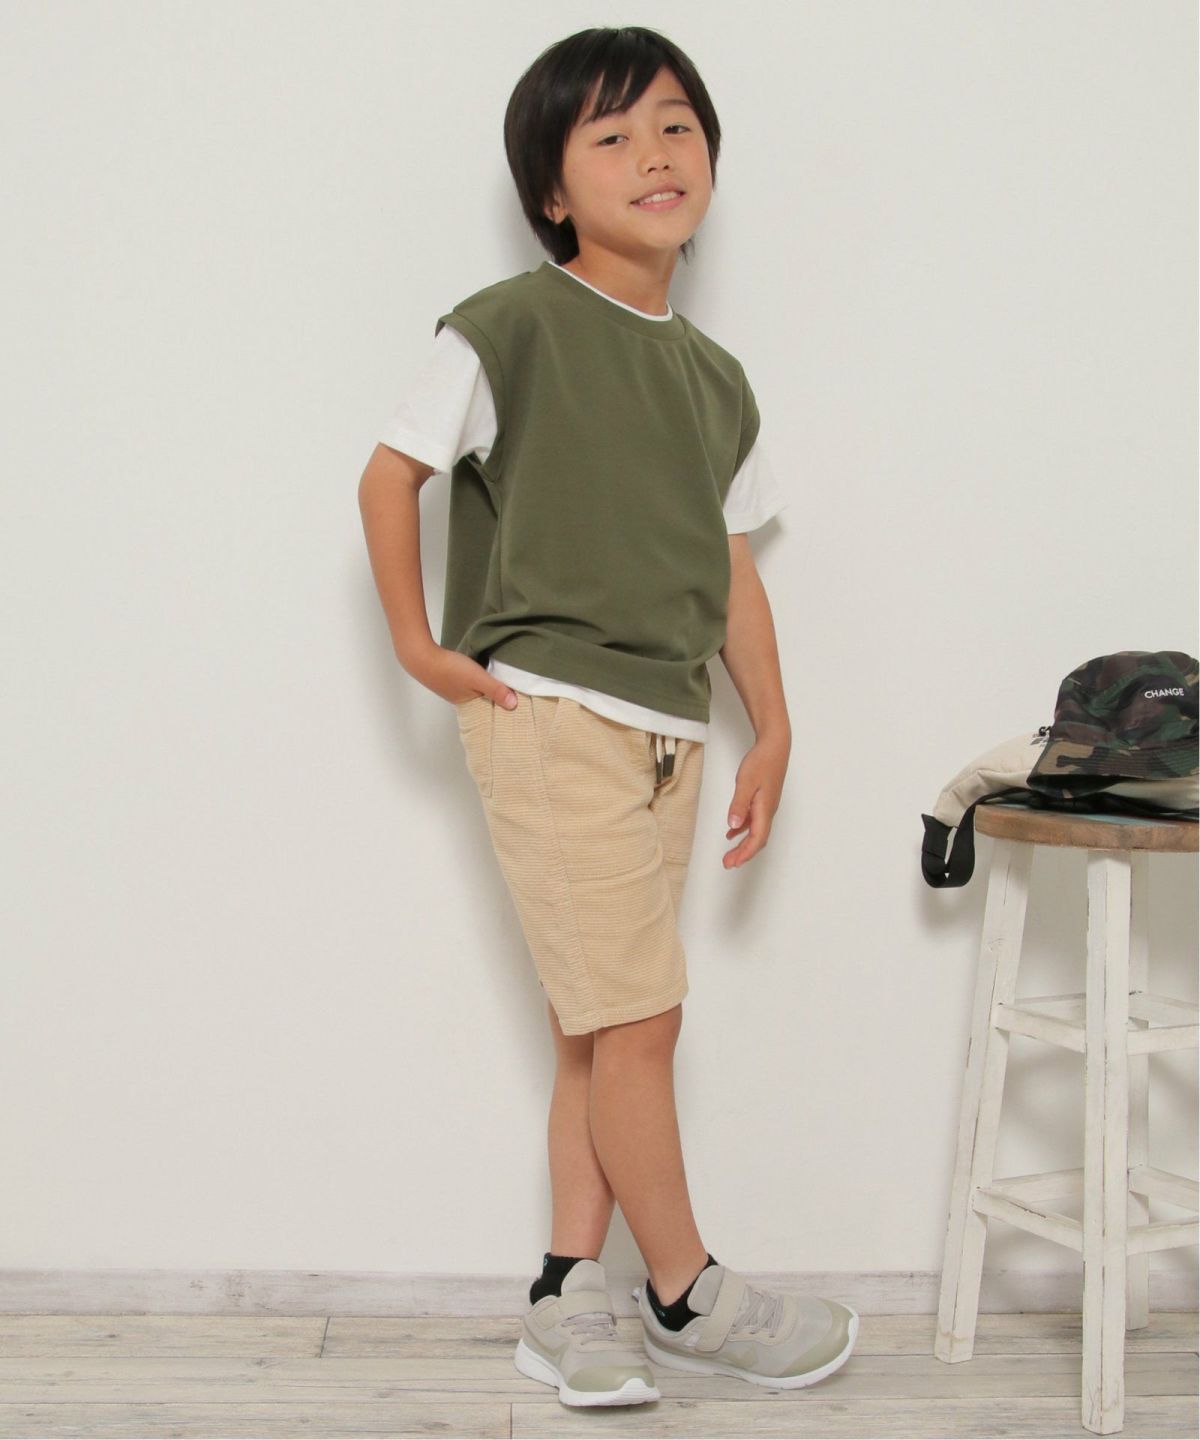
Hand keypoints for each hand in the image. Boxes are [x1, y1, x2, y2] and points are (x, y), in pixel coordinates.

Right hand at [414, 644, 519, 709]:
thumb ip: (496, 690)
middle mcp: (460, 699)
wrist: (421, 656)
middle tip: (513, 690)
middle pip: (482, 699)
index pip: (489, 709)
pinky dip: (476, 678)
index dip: (501, 706)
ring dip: (485, 685)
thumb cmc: (450, 670)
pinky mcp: (448, 676)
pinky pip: (467, 680)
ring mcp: (453, 688)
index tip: (517, 703)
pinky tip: (481, 670)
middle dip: (495, 696)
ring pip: (475, 689)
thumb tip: (514, 705)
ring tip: (501, 680)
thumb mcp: (478, 679)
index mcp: (468, 705)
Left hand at [723, 735, 787, 868]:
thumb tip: (733, 825)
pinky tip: (732, 832)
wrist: (775, 746)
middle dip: (743, 854)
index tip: (732, 863)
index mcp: (765, 809)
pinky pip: (753, 821)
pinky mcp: (763, 801)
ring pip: (755, 832)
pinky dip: (743, 830)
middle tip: (728, 864)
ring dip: (743, 845)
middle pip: (757, 839)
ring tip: (730, 855)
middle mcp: (768, 811)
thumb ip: (739, 804)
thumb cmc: (762, 762)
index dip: (745, 853)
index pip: (757, 839)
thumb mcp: (746, 782)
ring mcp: (766, 807)